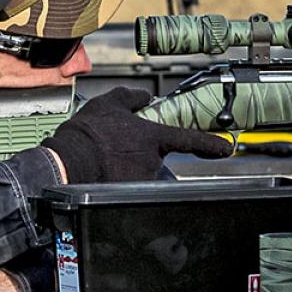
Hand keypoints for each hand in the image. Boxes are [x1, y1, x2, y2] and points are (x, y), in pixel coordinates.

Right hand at [39, 87, 233, 183]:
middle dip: (142, 159)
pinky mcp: (129, 196)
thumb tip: (143, 96)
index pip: (189, 139)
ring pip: (144, 177)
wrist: (66, 163)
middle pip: (158, 162)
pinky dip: (119, 183)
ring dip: (129, 172)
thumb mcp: (107, 103)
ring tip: (105, 164)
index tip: (225, 149)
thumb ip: (130, 97)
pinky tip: (103, 176)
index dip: (210, 144)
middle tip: (116, 154)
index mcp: (152, 137)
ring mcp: (143, 180)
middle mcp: (152, 161)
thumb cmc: (85, 135)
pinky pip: (131, 190)